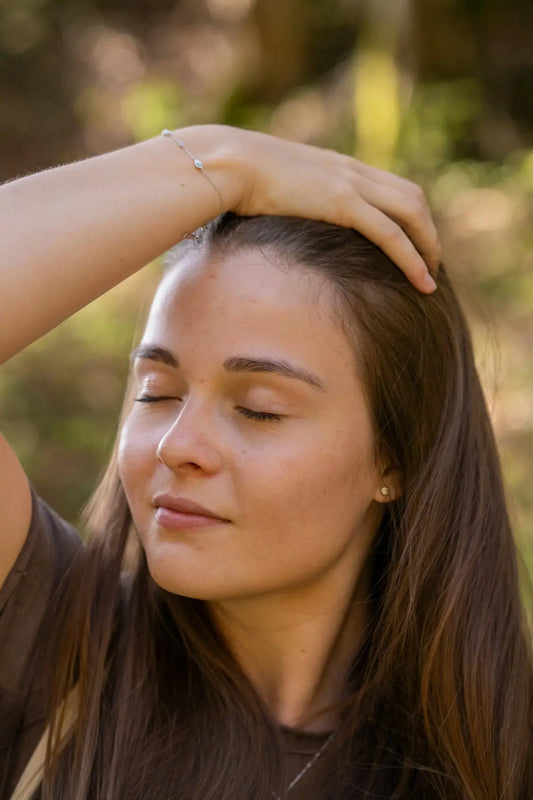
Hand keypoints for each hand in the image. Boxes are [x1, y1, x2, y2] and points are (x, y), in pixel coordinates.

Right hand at [211, 127, 439, 293]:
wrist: (226, 163)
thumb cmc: (237, 179)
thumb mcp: (274, 186)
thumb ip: (290, 200)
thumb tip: (280, 221)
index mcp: (339, 167)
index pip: (391, 188)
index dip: (410, 217)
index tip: (413, 245)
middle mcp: (353, 171)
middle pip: (412, 198)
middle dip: (428, 233)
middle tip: (430, 266)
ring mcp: (350, 184)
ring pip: (412, 214)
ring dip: (428, 248)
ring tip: (430, 280)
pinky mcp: (343, 203)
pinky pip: (391, 234)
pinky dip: (413, 258)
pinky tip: (422, 282)